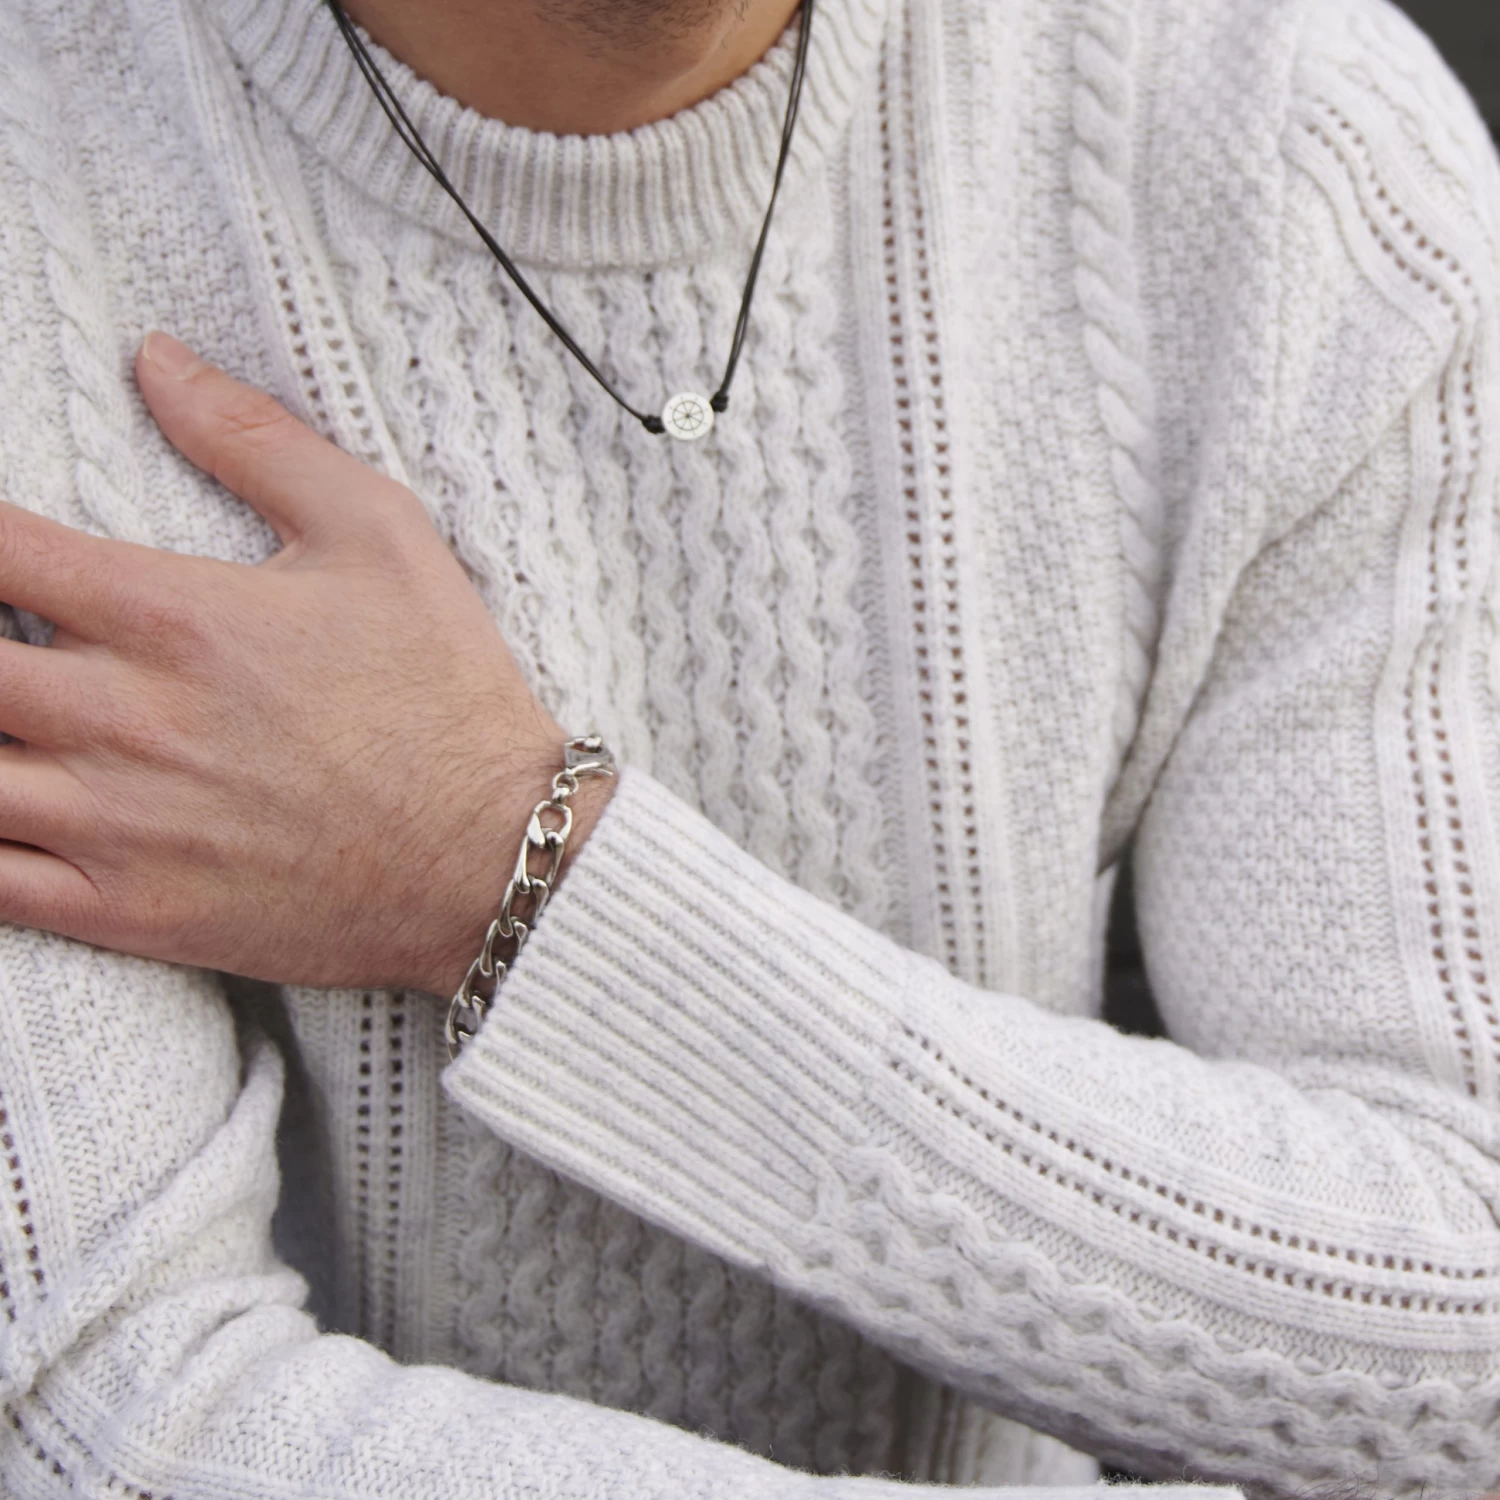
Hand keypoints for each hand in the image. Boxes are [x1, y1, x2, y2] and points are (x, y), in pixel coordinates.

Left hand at [0, 332, 610, 995]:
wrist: (494, 857)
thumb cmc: (445, 699)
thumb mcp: (381, 534)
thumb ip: (258, 441)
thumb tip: (160, 363)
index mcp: (173, 617)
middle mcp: (126, 718)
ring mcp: (117, 823)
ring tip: (7, 712)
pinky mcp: (131, 912)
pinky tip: (1, 807)